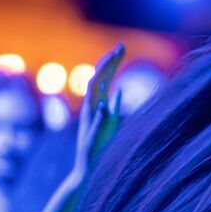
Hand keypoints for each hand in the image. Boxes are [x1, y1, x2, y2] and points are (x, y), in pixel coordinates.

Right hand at [70, 44, 124, 181]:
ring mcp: (90, 119)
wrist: (88, 165)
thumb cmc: (100, 143)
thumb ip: (116, 106)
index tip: (122, 48)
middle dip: (109, 62)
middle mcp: (92, 107)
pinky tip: (105, 104)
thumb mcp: (112, 122)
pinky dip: (101, 113)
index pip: (105, 78)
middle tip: (121, 46)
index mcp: (98, 103)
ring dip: (103, 75)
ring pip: (94, 92)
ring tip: (111, 60)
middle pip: (99, 79)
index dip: (112, 63)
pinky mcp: (91, 133)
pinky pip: (96, 120)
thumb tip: (120, 90)